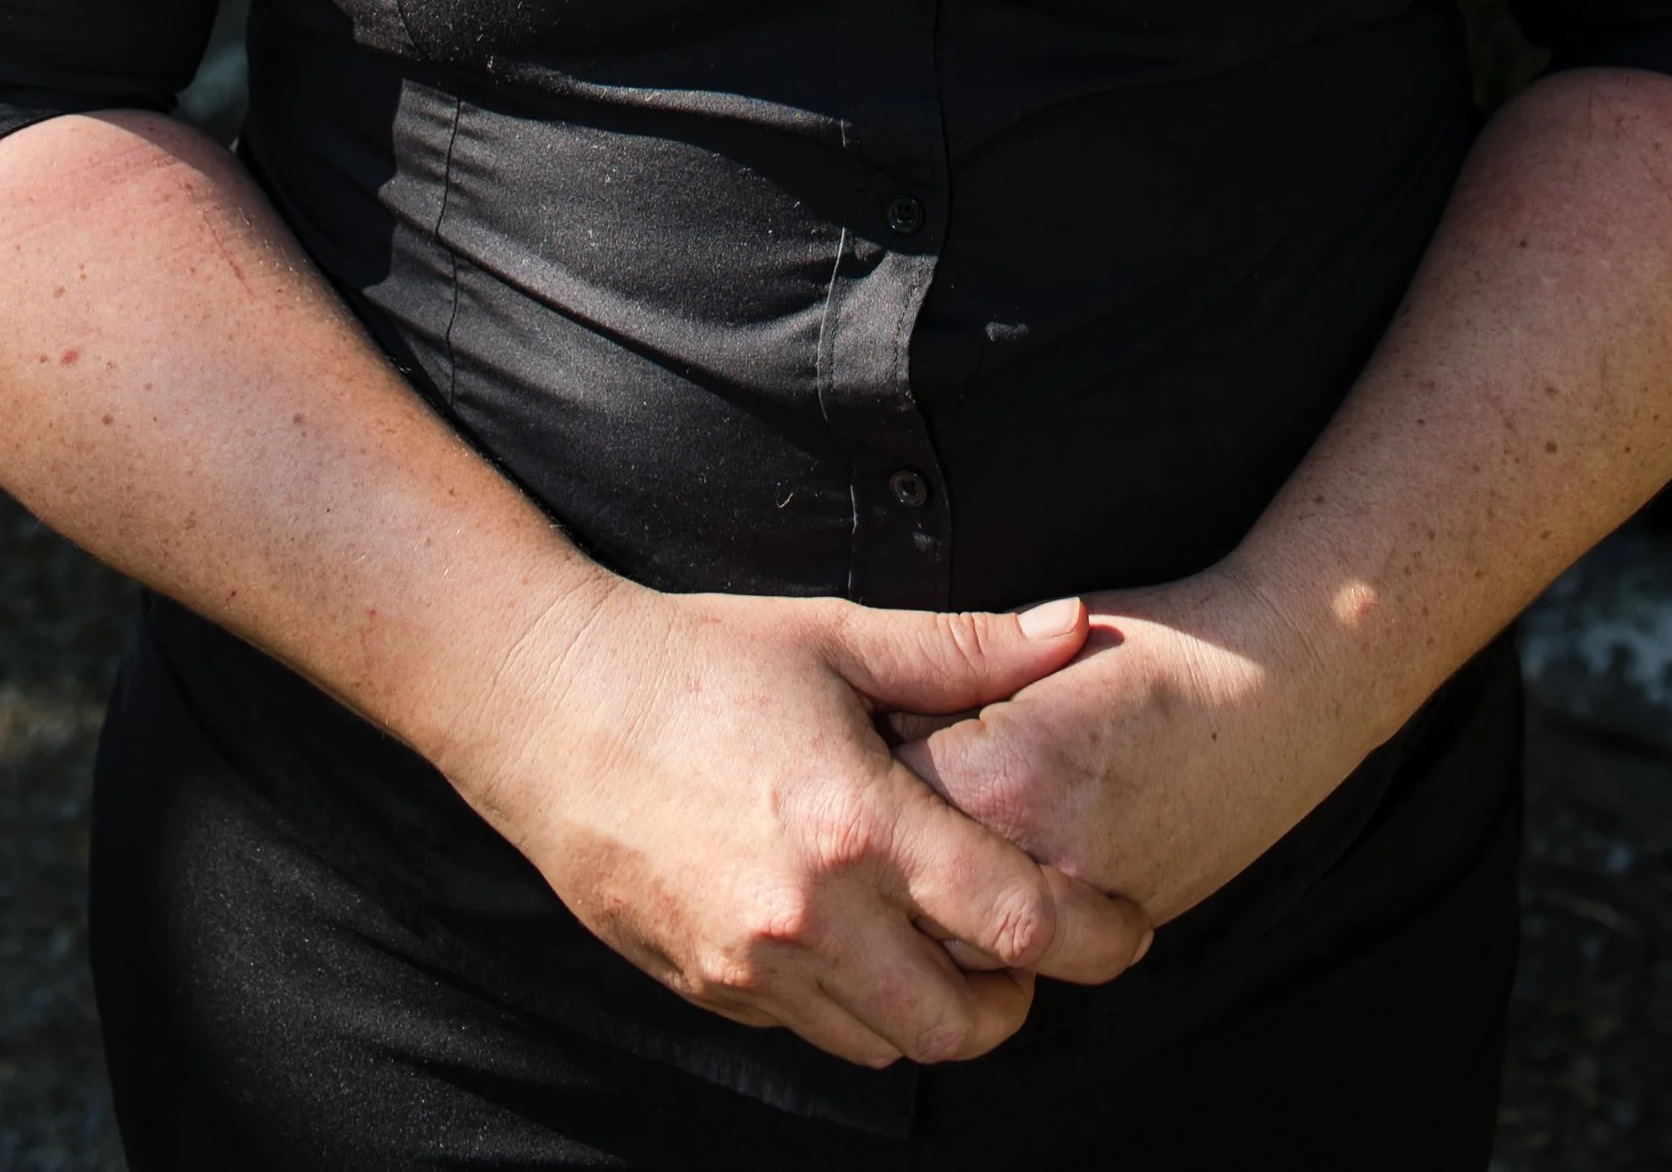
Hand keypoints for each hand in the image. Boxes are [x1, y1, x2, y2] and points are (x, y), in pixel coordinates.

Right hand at [439, 578, 1154, 1068]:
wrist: (542, 700)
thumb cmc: (696, 656)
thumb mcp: (834, 639)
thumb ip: (963, 652)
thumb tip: (1076, 628)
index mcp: (857, 825)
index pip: (1016, 923)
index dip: (1095, 939)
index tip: (1129, 928)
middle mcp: (808, 917)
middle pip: (960, 1025)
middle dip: (1021, 1002)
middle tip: (1038, 953)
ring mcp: (748, 965)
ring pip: (884, 1043)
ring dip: (934, 1010)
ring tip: (948, 942)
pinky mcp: (701, 986)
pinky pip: (806, 1028)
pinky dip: (851, 1002)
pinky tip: (854, 933)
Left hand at [891, 579, 1339, 930]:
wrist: (1284, 681)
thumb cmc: (1157, 643)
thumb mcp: (1035, 648)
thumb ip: (951, 692)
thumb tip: (873, 722)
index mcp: (1002, 772)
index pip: (877, 793)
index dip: (861, 760)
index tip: (858, 740)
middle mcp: (1039, 854)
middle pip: (907, 886)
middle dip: (889, 848)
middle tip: (886, 807)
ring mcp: (1087, 904)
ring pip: (963, 941)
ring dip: (937, 901)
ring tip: (928, 847)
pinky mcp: (1127, 926)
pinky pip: (1031, 947)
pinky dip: (1001, 919)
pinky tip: (995, 870)